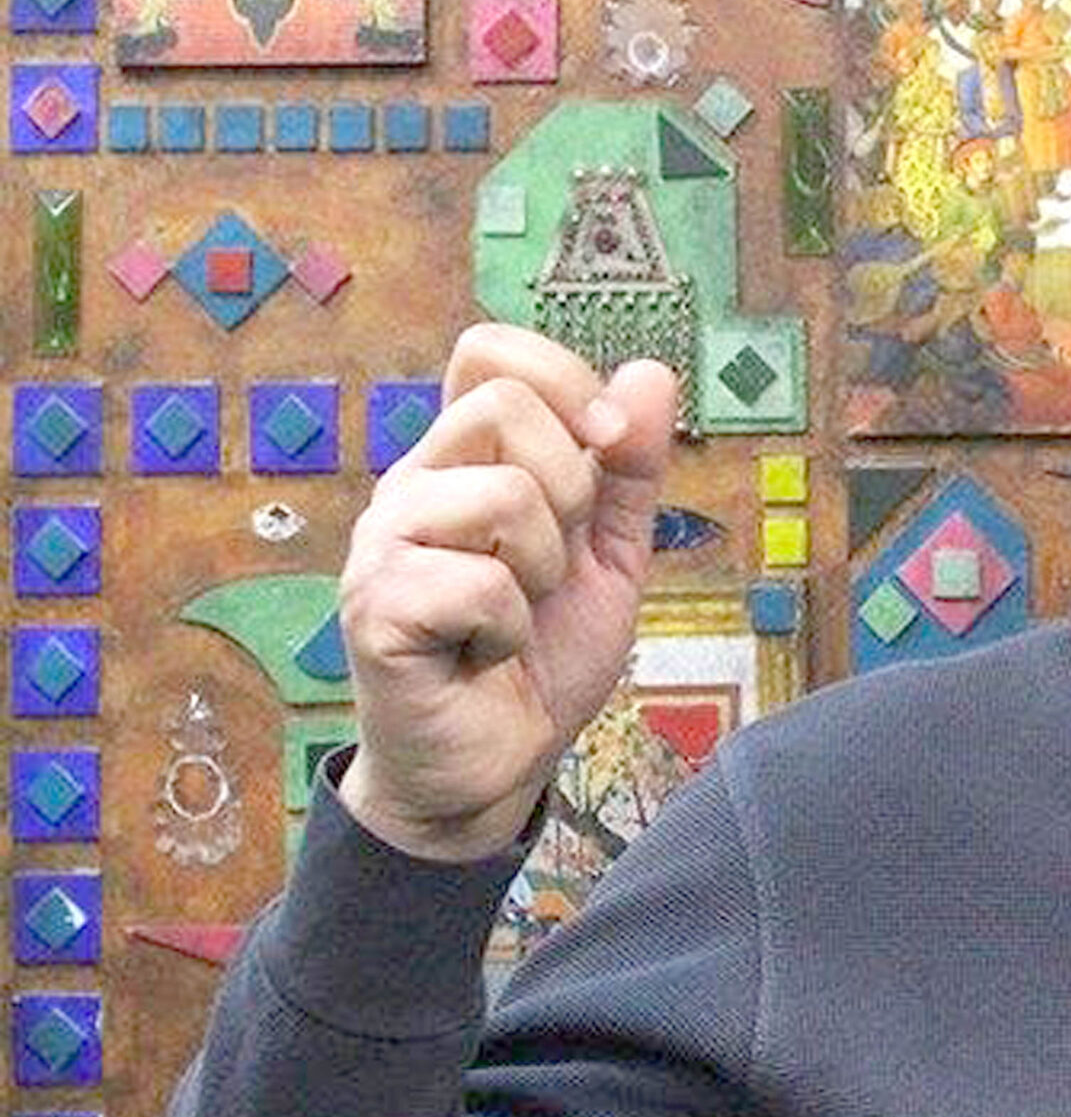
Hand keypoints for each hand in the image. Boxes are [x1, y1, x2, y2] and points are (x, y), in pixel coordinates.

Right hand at [337, 325, 677, 861]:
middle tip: (551, 564)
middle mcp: (413, 486)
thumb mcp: (610, 556)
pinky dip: (508, 629)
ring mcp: (383, 544)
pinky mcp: (374, 611)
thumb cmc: (540, 657)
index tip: (605, 446)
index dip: (562, 379)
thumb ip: (629, 470)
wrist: (499, 765)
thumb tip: (650, 372)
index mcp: (463, 459)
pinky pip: (478, 583)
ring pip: (501, 494)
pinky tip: (484, 654)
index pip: (490, 351)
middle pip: (503, 405)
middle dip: (570, 490)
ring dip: (542, 569)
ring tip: (517, 614)